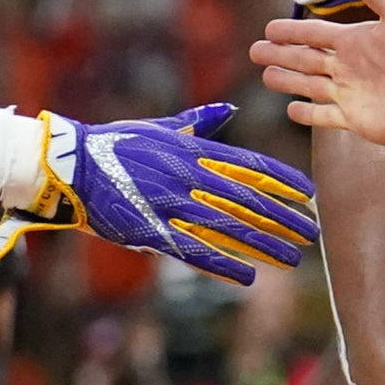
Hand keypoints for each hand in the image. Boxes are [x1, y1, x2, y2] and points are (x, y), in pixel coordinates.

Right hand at [0, 104, 316, 285]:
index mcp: (193, 151)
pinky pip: (194, 250)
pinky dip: (223, 264)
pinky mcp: (152, 230)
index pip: (250, 166)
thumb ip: (198, 122)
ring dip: (264, 244)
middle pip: (248, 200)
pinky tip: (248, 276)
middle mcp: (189, 177)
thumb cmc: (116, 143)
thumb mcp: (161, 127)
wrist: (71, 164)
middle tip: (313, 232)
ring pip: (229, 227)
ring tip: (292, 258)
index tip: (310, 194)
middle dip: (284, 218)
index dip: (283, 181)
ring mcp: (172, 204)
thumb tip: (230, 108)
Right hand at [252, 0, 384, 146]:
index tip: (268, 29)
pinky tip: (292, 109)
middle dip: (279, 55)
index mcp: (355, 41)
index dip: (290, 31)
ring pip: (309, 86)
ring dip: (286, 81)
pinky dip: (307, 115)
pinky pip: (325, 117)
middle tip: (255, 51)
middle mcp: (348, 67)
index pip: (313, 34)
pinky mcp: (356, 119)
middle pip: (304, 59)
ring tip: (266, 77)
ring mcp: (351, 94)